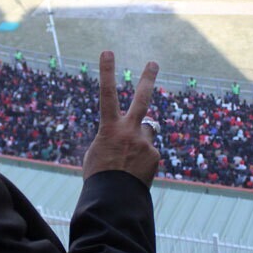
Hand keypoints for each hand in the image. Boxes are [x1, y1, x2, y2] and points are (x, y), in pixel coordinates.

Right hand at [82, 51, 160, 185]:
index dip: (107, 72)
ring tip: (128, 160)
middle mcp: (129, 131)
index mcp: (109, 128)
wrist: (114, 200)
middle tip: (153, 63)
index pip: (106, 94)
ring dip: (140, 141)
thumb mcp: (97, 153)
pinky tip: (134, 173)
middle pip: (141, 99)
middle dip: (147, 79)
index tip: (108, 51)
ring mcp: (145, 142)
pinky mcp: (155, 155)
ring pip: (146, 133)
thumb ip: (112, 138)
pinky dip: (143, 160)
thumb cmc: (99, 177)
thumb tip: (125, 137)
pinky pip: (149, 153)